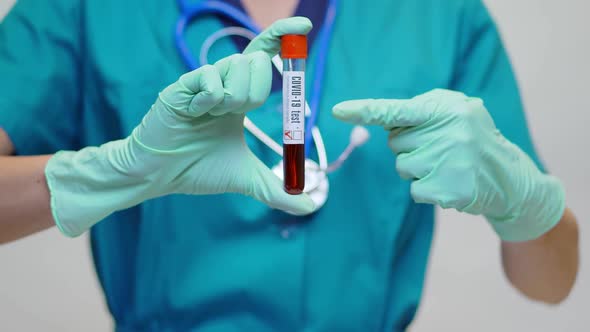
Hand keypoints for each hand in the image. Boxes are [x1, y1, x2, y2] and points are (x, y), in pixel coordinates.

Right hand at [45, 17, 313, 236]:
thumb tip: (311, 206)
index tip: (306, 26)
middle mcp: (222, 84)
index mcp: (239, 97)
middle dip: (258, 91)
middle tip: (235, 114)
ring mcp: (202, 83)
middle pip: (257, 61)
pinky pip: (210, 80)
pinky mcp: (182, 86)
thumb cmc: (197, 171)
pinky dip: (211, 100)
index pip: (262, 57)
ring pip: (237, 67)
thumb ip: (278, 191)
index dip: (282, 39)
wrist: (159, 177)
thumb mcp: (248, 180)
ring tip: (211, 117)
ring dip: (234, 100)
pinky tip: (195, 114)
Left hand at [332, 89, 564, 241]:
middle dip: (410, 145)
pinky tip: (449, 183)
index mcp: (447, 109)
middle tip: (440, 148)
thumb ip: (422, 110)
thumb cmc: (473, 139)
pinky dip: (426, 189)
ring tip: (447, 166)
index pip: (398, 110)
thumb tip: (384, 120)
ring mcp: (448, 162)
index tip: (338, 110)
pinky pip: (414, 190)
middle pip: (396, 142)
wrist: (509, 177)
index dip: (365, 110)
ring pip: (403, 167)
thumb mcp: (457, 112)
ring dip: (417, 169)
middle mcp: (448, 133)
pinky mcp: (448, 190)